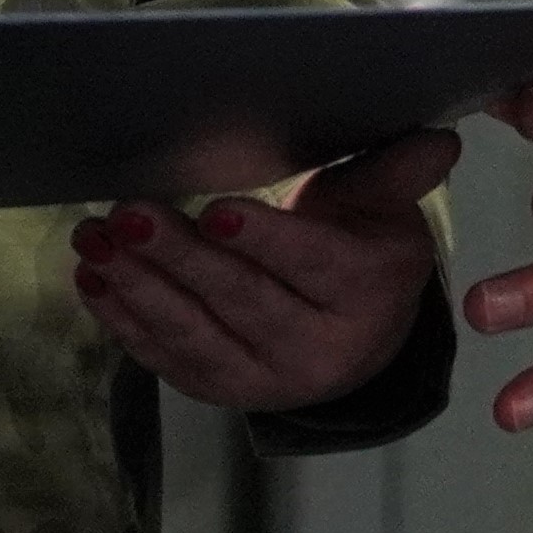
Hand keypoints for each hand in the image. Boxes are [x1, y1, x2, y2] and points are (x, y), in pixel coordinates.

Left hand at [73, 130, 461, 413]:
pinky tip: (93, 279)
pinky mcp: (221, 392)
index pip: (310, 266)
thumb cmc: (365, 250)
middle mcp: (318, 350)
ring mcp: (265, 380)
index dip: (263, 241)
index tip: (215, 211)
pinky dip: (125, 321)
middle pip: (242, 301)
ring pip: (196, 335)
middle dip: (180, 259)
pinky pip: (168, 360)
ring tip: (94, 240)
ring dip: (138, 288)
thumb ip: (397, 173)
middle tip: (129, 215)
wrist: (360, 339)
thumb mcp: (386, 208)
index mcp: (366, 294)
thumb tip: (439, 140)